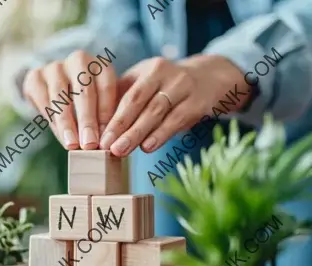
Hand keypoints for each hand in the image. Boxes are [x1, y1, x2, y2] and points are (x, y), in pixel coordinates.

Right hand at [21, 50, 117, 149]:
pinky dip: (51, 119)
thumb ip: (104, 119)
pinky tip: (60, 135)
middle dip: (87, 121)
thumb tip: (107, 144)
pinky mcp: (35, 76)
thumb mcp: (100, 105)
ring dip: (67, 123)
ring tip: (72, 144)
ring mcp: (55, 66)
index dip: (106, 113)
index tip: (106, 138)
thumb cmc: (88, 101)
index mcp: (100, 65)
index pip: (106, 88)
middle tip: (90, 144)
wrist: (56, 86)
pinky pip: (43, 99)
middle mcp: (78, 60)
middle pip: (84, 91)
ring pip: (61, 96)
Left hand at [99, 55, 249, 156]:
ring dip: (137, 133)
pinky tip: (147, 147)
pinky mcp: (199, 102)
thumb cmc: (169, 87)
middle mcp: (166, 73)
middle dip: (121, 126)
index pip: (127, 94)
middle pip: (139, 101)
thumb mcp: (148, 84)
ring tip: (122, 150)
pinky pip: (177, 120)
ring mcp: (184, 86)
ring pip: (157, 111)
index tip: (100, 137)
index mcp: (149, 68)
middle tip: (107, 147)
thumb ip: (126, 100)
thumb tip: (100, 127)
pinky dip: (161, 134)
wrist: (211, 78)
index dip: (113, 117)